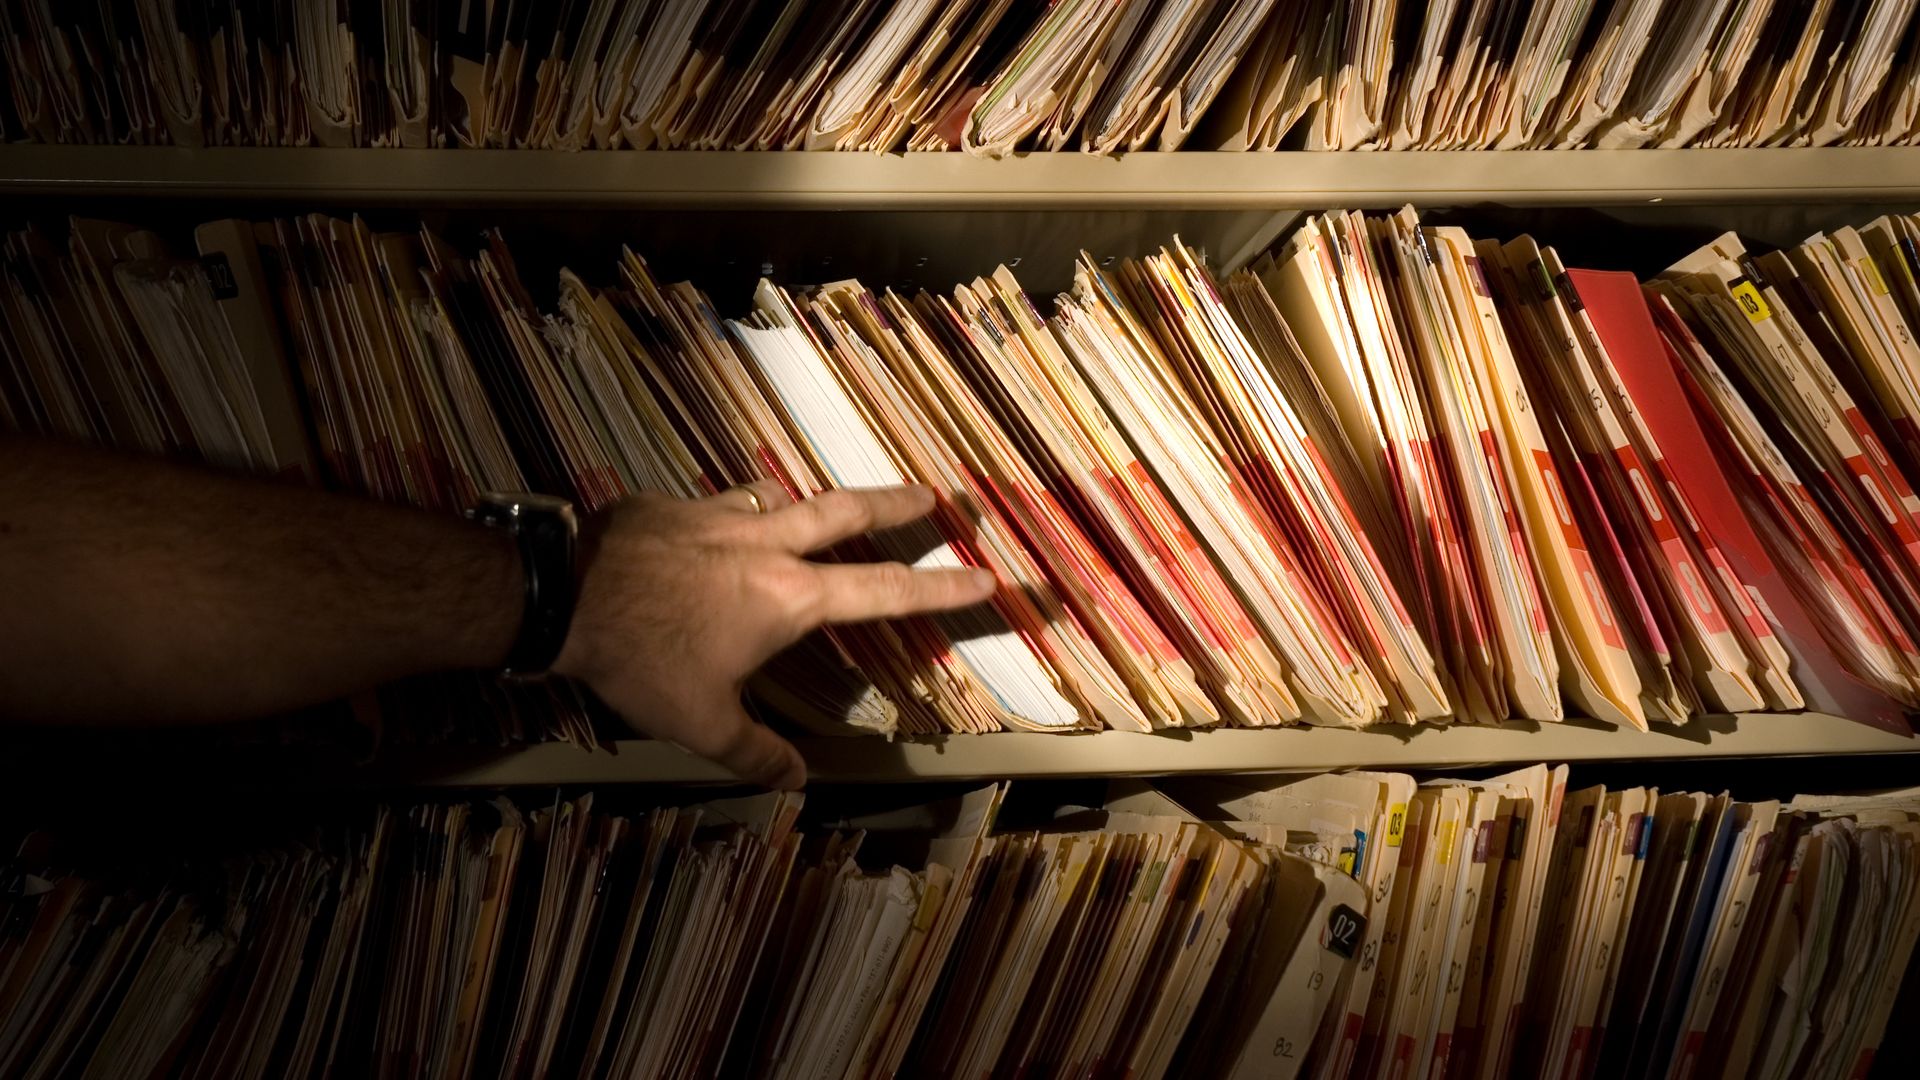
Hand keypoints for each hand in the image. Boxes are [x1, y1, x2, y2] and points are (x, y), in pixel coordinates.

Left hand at [552, 481, 994, 788]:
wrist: (562, 593)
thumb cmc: (641, 660)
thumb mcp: (701, 724)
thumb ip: (755, 753)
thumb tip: (797, 782)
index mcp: (788, 598)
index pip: (883, 591)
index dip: (940, 588)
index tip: (985, 576)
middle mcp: (766, 545)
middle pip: (847, 513)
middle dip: (897, 504)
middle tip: (935, 495)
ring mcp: (718, 516)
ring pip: (782, 498)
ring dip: (810, 503)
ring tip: (819, 508)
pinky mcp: (673, 506)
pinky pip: (720, 503)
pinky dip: (736, 513)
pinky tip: (720, 524)